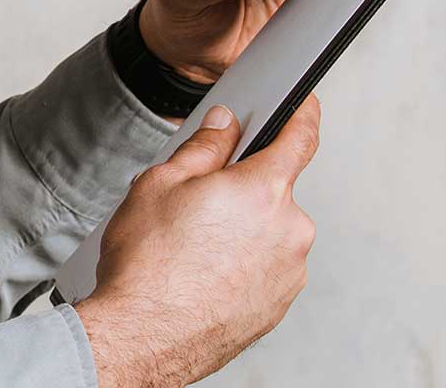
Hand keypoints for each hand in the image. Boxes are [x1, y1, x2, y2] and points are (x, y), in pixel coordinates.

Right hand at [75, 98, 319, 387]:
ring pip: (272, 232)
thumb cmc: (146, 265)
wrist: (140, 339)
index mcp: (266, 189)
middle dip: (245, 191)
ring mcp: (290, 269)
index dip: (304, 114)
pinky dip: (246, 266)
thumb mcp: (161, 184)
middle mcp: (290, 228)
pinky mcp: (281, 303)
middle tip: (202, 206)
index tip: (305, 106)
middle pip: (276, 191)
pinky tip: (208, 276)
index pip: (301, 137)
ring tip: (198, 250)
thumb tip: (226, 125)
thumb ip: (204, 147)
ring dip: (246, 232)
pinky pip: (269, 268)